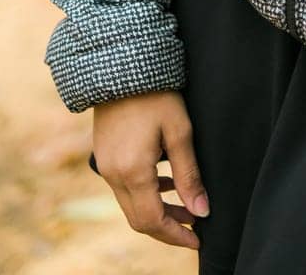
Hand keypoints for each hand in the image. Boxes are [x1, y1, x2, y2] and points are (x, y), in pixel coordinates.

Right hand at [90, 90, 208, 250]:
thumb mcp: (179, 131)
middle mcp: (113, 175)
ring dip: (158, 211)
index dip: (176, 234)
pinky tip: (165, 183)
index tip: (198, 238)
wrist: (121, 66)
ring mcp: (105, 167)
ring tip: (187, 206)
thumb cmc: (155, 94)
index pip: (153, 221)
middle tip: (195, 226)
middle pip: (139, 220)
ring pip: (131, 205)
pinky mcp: (104, 157)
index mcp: (132, 172)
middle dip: (168, 227)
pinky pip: (124, 188)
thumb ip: (189, 174)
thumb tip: (202, 211)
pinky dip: (145, 194)